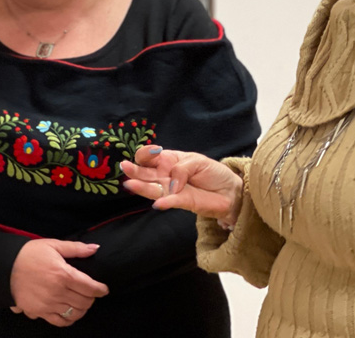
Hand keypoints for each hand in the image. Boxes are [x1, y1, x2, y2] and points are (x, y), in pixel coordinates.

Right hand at [9, 239, 108, 325]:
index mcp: (63, 274)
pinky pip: (60, 322)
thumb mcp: (53, 245)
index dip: (100, 289)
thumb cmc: (29, 254)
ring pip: (75, 314)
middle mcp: (58, 292)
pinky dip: (68, 319)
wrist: (5, 266)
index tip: (103, 289)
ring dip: (82, 309)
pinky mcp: (39, 312)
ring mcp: (48, 304)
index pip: (90, 287)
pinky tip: (69, 312)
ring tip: (81, 302)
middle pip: (85, 302)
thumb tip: (94, 248)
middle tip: (90, 293)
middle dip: (92, 298)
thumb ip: (75, 248)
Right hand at [120, 146, 242, 224]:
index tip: (151, 152)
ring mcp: (171, 190)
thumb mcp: (198, 161)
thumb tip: (172, 183)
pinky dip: (164, 202)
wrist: (230, 190)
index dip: (147, 153)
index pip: (150, 156)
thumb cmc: (213, 172)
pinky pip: (170, 202)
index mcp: (169, 160)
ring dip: (141, 186)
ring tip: (129, 184)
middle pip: (146, 172)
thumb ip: (182, 168)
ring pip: (152, 188)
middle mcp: (166, 175)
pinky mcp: (181, 202)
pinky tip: (158, 203)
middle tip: (125, 167)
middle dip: (135, 169)